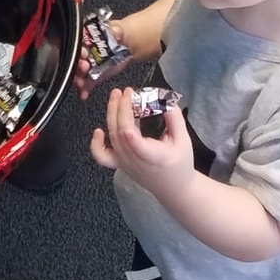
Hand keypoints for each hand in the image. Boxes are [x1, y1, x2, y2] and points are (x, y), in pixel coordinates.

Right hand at [74, 2, 155, 99]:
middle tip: (82, 71)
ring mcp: (94, 61)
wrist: (144, 41)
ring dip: (79, 78)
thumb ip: (117, 30)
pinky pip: (90, 80)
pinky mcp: (100, 73)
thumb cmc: (132, 30)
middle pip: (77, 58)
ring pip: (82, 70)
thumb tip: (115, 31)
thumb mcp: (124, 27)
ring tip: (81, 84)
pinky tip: (84, 93)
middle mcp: (89, 47)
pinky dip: (86, 87)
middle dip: (76, 66)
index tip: (83, 56)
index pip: (77, 42)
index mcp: (91, 33)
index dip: (77, 50)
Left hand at [89, 84, 193, 202]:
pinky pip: (102, 156)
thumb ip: (174, 118)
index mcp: (153, 156)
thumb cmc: (180, 163)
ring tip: (116, 96)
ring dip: (112, 114)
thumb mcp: (183, 140)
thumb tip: (164, 99)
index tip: (130, 102)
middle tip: (125, 91)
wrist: (174, 188)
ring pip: (112, 137)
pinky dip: (96, 144)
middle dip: (120, 108)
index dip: (128, 124)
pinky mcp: (119, 164)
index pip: (135, 143)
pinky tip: (98, 131)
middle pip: (120, 133)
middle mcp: (135, 161)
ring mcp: (124, 163)